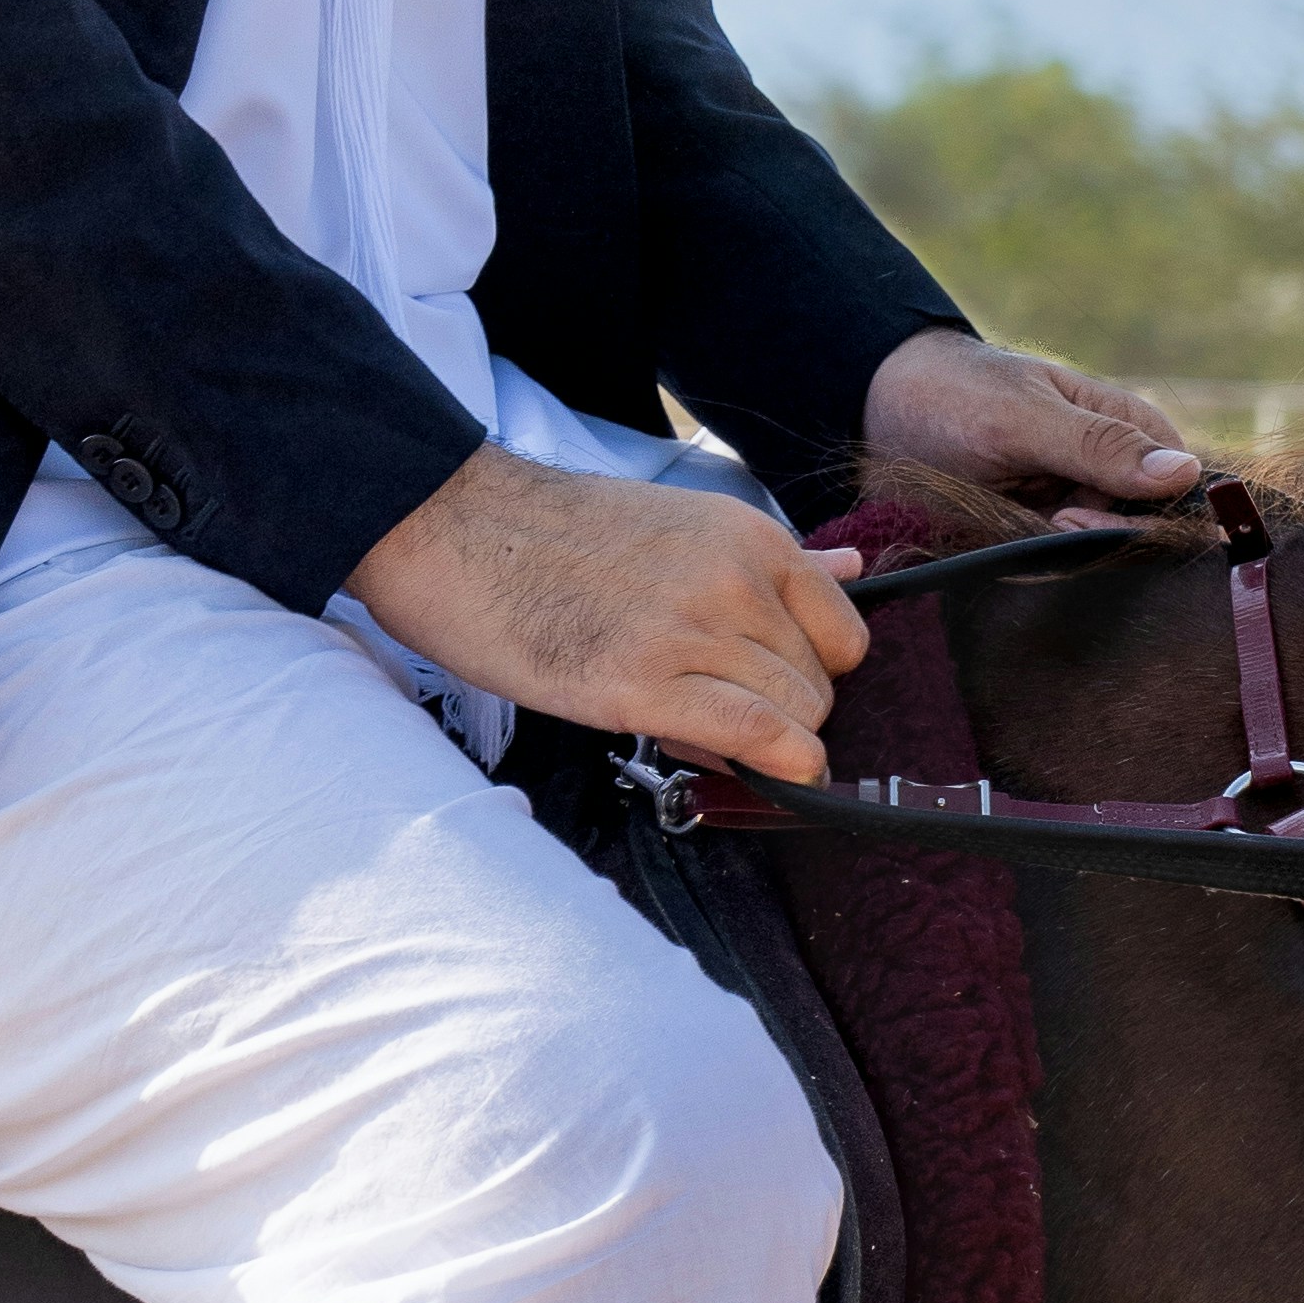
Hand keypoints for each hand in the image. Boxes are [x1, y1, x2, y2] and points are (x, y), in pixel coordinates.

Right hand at [351, 447, 874, 778]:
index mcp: (749, 538)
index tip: (771, 686)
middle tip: (713, 714)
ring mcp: (691, 631)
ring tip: (693, 728)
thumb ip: (772, 560)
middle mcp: (735, 580)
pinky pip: (755, 735)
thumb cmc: (554, 536)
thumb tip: (850, 565)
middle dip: (780, 715)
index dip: (813, 675)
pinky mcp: (641, 684)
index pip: (844, 634)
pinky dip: (776, 766)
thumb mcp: (682, 526)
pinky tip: (770, 776)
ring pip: (793, 717)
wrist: (453, 528)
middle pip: (819, 685)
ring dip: (761, 745)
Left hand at [860, 325, 1206, 540]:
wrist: (879, 408)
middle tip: (1039, 520)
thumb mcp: (1022, 417)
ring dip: (1053, 557)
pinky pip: (1056, 570)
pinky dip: (1029, 565)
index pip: (1179, 495)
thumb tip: (1185, 473)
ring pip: (1097, 560)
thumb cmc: (954, 394)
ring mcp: (1079, 507)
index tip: (1076, 518)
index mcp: (1132, 429)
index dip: (1144, 522)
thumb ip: (1100, 447)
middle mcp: (1115, 473)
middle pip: (1141, 537)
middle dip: (1090, 542)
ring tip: (1005, 523)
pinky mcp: (1043, 536)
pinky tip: (999, 545)